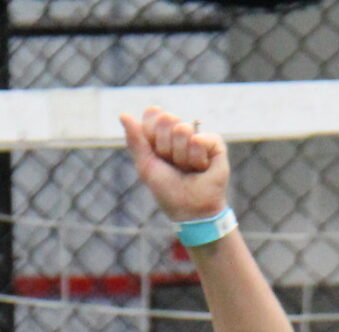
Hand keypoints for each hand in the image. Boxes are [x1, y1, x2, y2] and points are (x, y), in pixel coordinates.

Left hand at [119, 105, 228, 223]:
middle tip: (172, 164)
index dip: (151, 134)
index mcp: (161, 134)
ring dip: (181, 157)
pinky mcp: (215, 143)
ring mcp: (197, 135)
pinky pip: (199, 139)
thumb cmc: (167, 190)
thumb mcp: (145, 165)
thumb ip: (135, 139)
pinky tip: (201, 168)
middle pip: (166, 119)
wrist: (190, 210)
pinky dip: (196, 159)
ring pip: (182, 130)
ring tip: (187, 169)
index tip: (156, 154)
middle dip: (165, 148)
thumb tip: (123, 114)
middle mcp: (179, 131)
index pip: (153, 114)